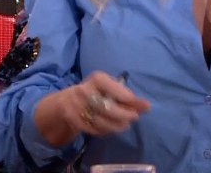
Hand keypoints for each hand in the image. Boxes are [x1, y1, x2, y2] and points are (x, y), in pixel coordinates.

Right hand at [34, 71, 150, 145]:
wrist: (64, 104)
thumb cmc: (94, 93)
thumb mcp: (107, 89)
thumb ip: (126, 96)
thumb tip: (146, 106)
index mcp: (96, 79)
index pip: (111, 86)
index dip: (124, 95)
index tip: (134, 101)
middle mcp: (84, 91)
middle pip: (107, 107)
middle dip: (124, 114)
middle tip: (135, 117)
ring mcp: (77, 107)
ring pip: (102, 120)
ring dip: (117, 125)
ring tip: (125, 125)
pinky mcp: (74, 121)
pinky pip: (94, 129)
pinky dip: (106, 130)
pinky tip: (112, 128)